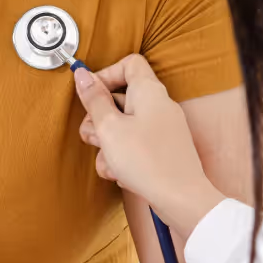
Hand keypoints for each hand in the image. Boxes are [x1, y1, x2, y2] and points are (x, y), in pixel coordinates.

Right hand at [74, 54, 222, 234]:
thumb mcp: (110, 128)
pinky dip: (120, 156)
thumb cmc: (148, 162)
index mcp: (148, 92)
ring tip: (109, 158)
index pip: (128, 64)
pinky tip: (119, 172)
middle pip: (118, 98)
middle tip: (95, 135)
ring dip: (107, 143)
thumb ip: (94, 99)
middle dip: (98, 118)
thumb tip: (82, 74)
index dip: (106, 75)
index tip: (90, 95)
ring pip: (121, 125)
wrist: (180, 199)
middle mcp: (157, 105)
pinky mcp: (159, 148)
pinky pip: (131, 143)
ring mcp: (159, 128)